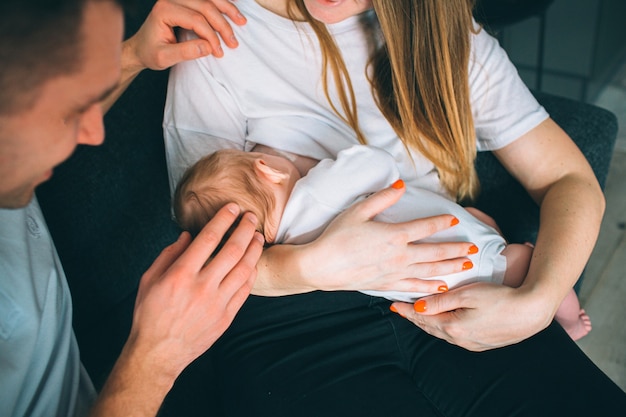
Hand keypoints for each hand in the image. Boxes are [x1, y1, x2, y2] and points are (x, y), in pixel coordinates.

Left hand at [124, 0, 246, 72]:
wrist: (140, 47)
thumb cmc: (150, 52)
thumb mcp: (164, 58)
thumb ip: (185, 52)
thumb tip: (208, 47)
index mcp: (164, 10)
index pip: (196, 20)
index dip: (211, 36)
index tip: (219, 52)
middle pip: (206, 6)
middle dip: (222, 25)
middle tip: (234, 43)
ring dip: (228, 10)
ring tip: (242, 22)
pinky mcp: (185, 1)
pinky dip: (222, 2)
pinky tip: (235, 4)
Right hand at [127, 204, 262, 377]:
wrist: (159, 352)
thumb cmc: (150, 314)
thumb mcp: (148, 279)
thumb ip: (169, 254)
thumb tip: (188, 236)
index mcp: (181, 274)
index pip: (208, 238)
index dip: (223, 219)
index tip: (233, 208)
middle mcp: (202, 287)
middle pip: (232, 250)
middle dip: (245, 229)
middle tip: (251, 217)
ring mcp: (217, 303)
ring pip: (244, 269)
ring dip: (254, 250)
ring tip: (258, 236)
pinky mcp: (226, 317)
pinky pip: (245, 290)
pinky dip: (251, 273)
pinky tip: (253, 262)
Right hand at [298, 181, 476, 293]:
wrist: (321, 266)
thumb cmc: (336, 237)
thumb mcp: (357, 211)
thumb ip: (381, 198)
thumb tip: (400, 186)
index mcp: (394, 235)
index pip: (425, 227)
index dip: (442, 222)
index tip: (454, 219)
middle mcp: (400, 256)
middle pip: (435, 252)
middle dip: (456, 250)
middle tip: (473, 248)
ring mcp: (395, 273)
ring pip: (430, 271)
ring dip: (450, 268)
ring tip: (466, 266)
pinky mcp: (387, 285)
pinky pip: (414, 287)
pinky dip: (430, 287)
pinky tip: (441, 287)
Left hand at [391, 282, 555, 350]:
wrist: (531, 312)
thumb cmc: (501, 298)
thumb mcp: (467, 294)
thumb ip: (440, 300)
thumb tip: (418, 307)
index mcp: (453, 327)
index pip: (422, 318)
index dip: (406, 310)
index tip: (393, 303)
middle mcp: (460, 340)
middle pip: (430, 327)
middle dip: (414, 317)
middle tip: (400, 308)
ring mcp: (472, 344)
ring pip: (442, 333)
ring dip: (428, 323)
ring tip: (417, 314)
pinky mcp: (482, 343)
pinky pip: (455, 335)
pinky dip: (443, 327)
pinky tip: (442, 321)